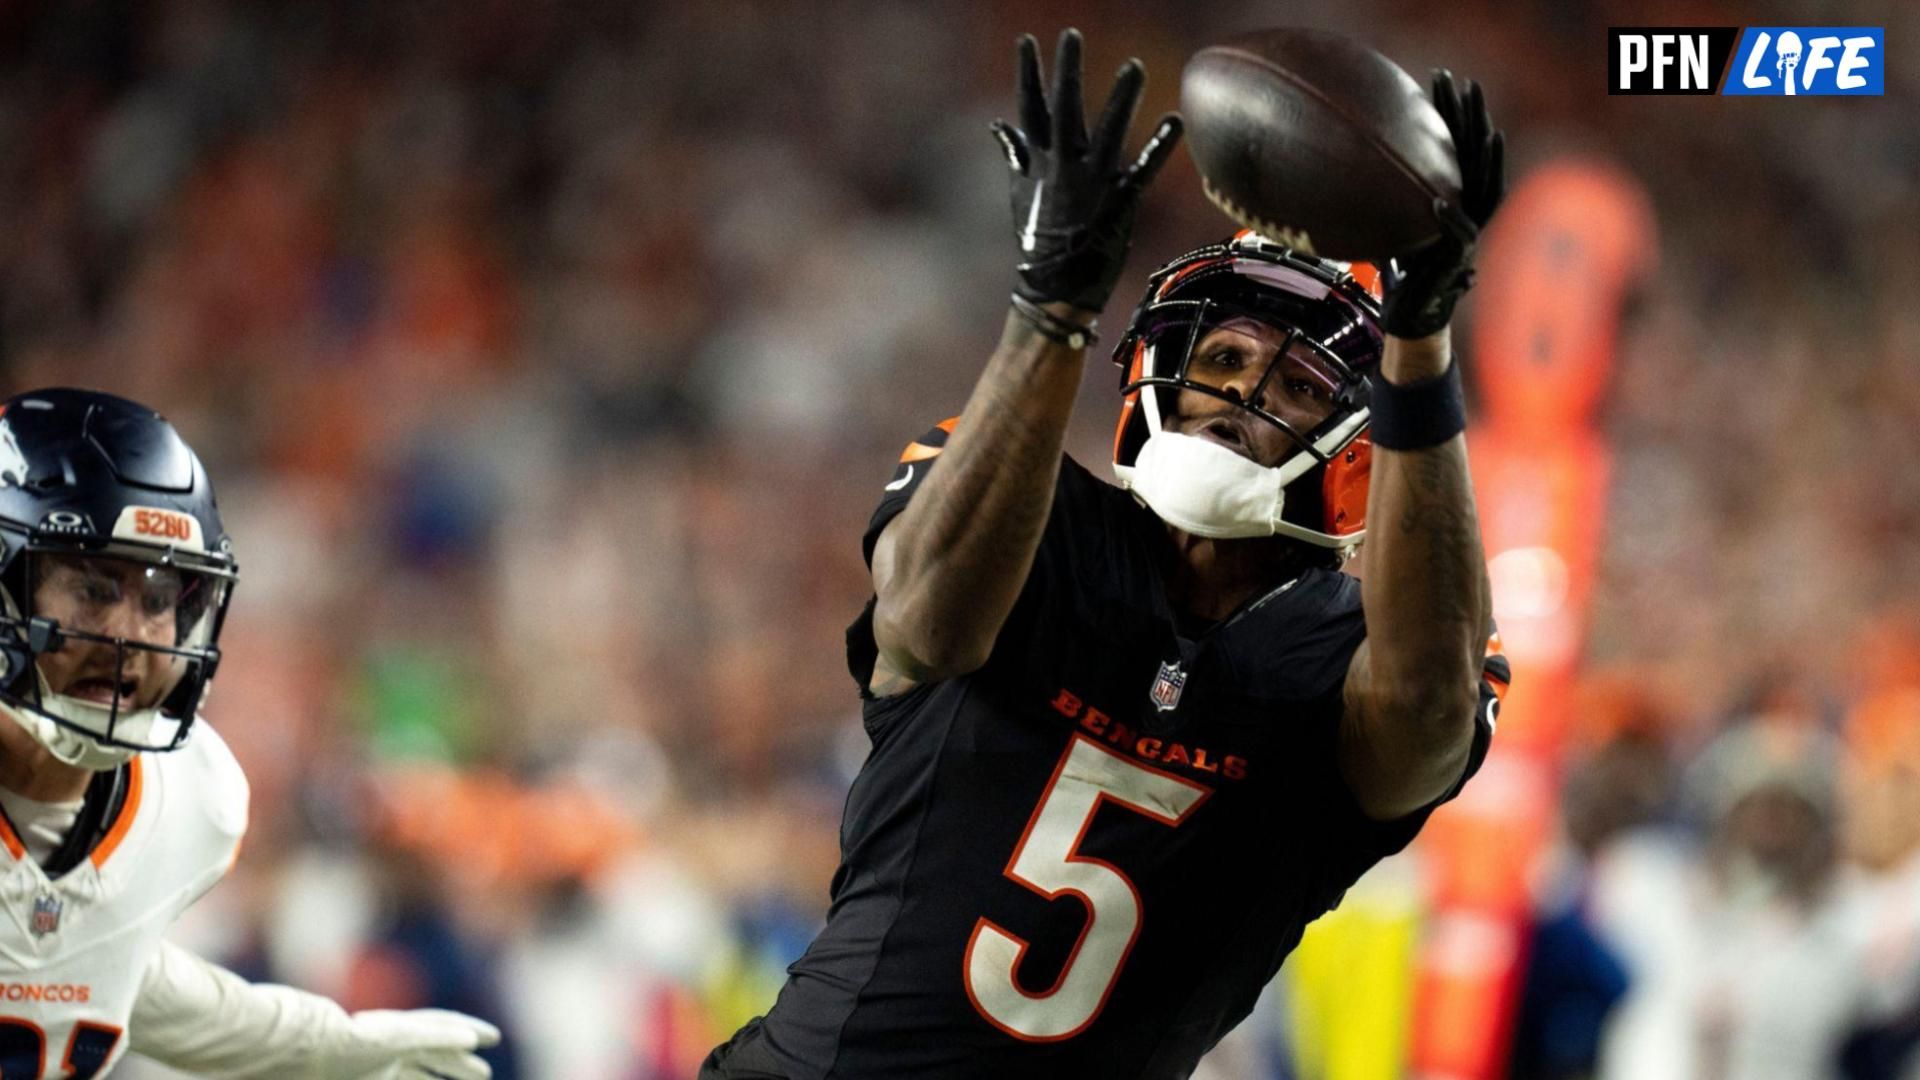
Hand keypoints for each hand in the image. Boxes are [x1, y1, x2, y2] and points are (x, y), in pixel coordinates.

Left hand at [316, 1008, 500, 1079]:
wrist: (308, 1053)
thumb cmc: (353, 1042)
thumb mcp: (401, 1035)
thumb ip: (436, 1035)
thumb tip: (470, 1038)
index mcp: (406, 1031)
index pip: (445, 1028)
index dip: (471, 1030)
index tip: (494, 1037)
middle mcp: (395, 1047)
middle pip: (434, 1054)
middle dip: (460, 1065)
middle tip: (483, 1075)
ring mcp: (381, 1065)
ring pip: (419, 1074)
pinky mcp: (373, 1079)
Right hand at [991, 29, 1181, 313]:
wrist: (1053, 286)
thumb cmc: (1035, 240)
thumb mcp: (1018, 194)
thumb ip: (1015, 155)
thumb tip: (998, 126)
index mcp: (1039, 161)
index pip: (1031, 107)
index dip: (1028, 73)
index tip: (1028, 41)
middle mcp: (1063, 166)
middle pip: (1065, 107)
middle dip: (1068, 69)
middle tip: (1072, 35)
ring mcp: (1092, 182)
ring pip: (1108, 130)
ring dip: (1121, 97)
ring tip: (1135, 65)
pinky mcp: (1119, 200)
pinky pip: (1142, 168)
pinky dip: (1159, 145)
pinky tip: (1175, 120)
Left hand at [1379, 70, 1505, 340]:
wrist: (1408, 311)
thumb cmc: (1399, 263)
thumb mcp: (1389, 219)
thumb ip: (1383, 193)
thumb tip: (1345, 166)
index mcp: (1454, 196)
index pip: (1457, 144)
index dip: (1453, 111)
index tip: (1440, 78)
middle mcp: (1468, 209)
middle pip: (1477, 155)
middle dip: (1474, 118)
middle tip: (1466, 84)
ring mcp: (1468, 234)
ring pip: (1487, 189)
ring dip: (1487, 160)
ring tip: (1487, 132)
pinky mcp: (1458, 260)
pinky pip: (1460, 234)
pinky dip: (1451, 217)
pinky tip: (1439, 200)